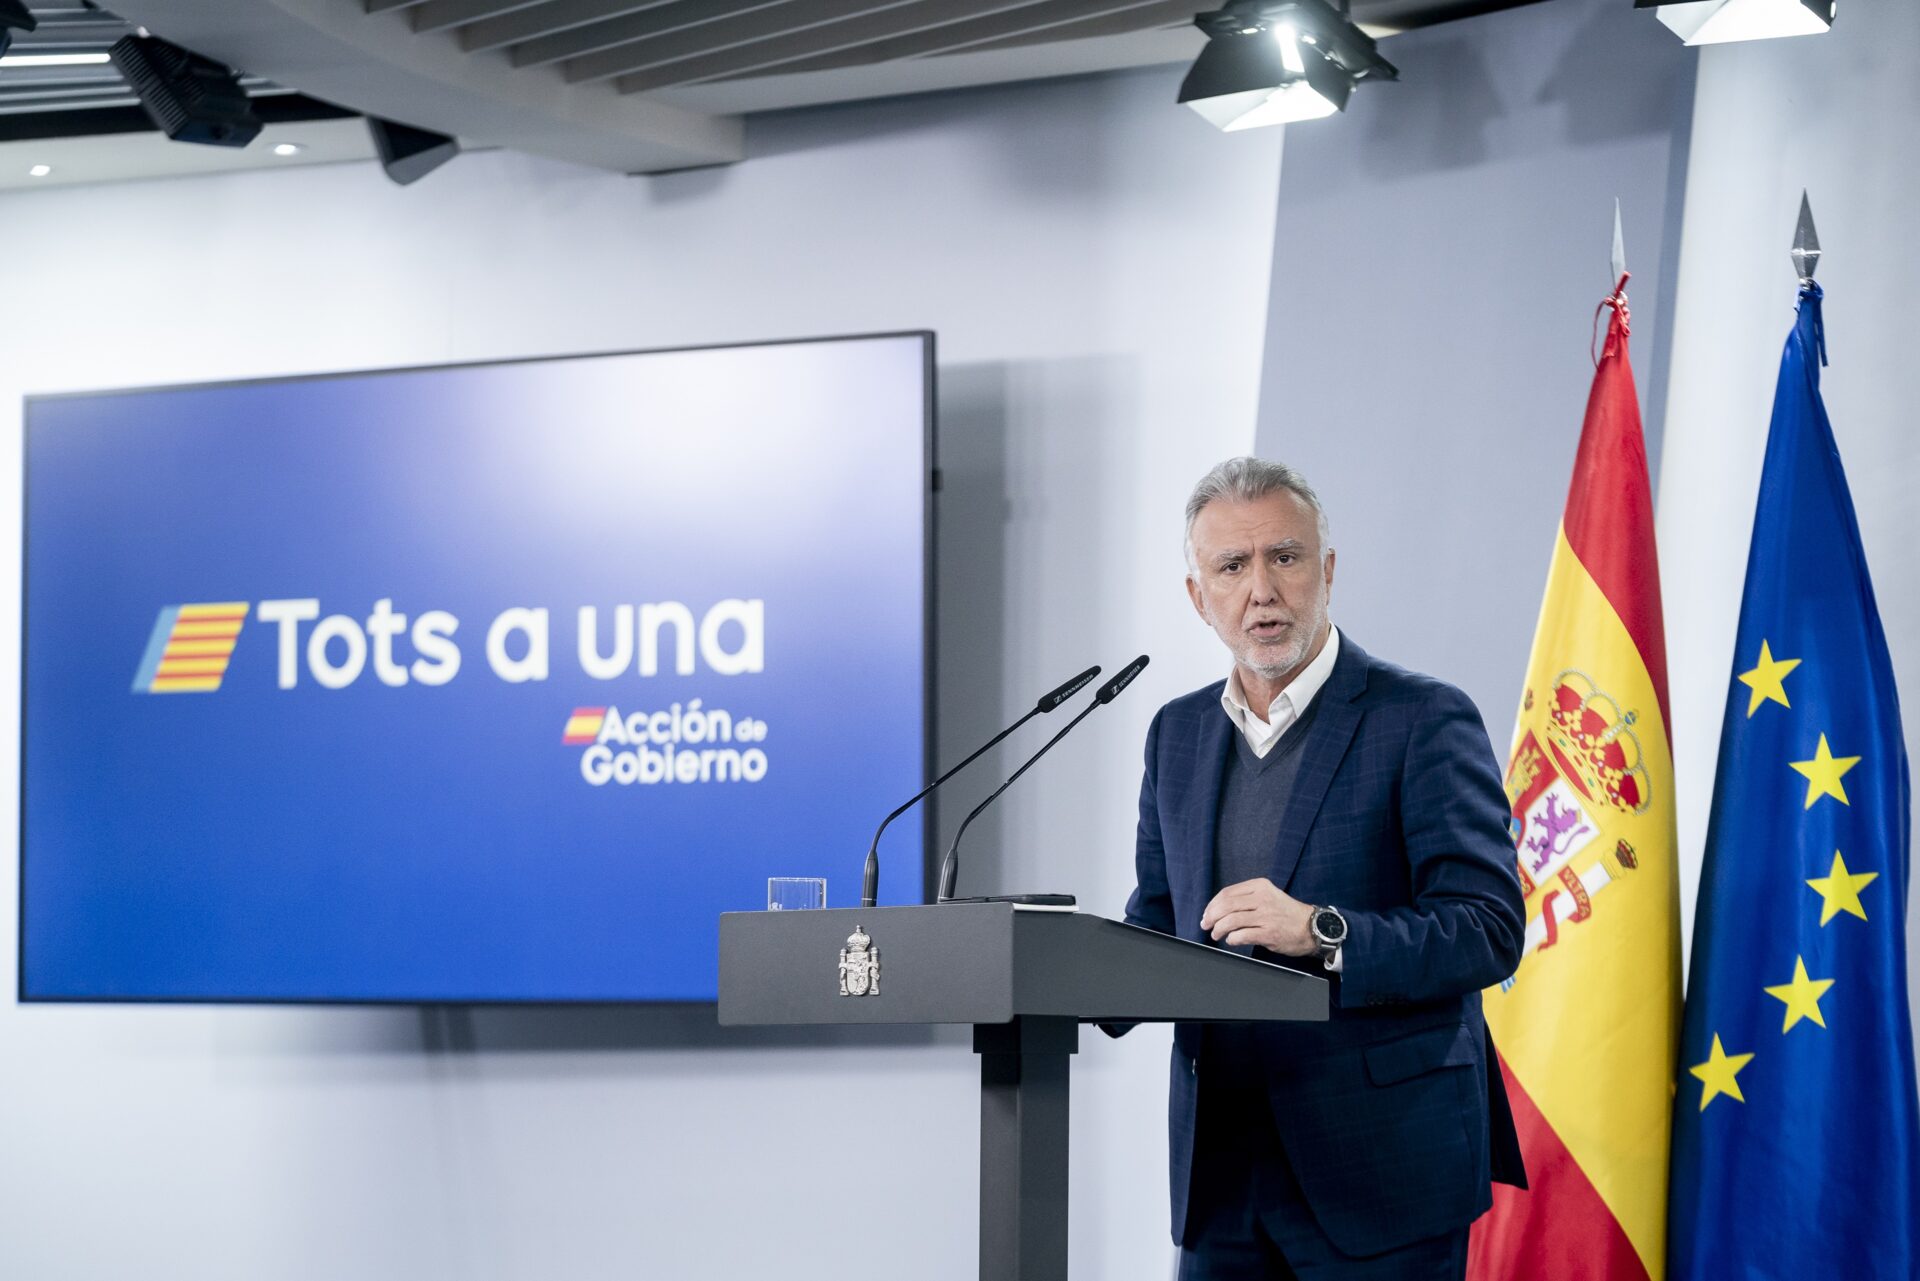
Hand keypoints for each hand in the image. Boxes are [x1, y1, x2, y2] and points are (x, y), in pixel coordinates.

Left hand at [1201, 878, 1315, 955]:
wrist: (1312, 927)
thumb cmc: (1287, 913)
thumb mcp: (1268, 896)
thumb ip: (1246, 898)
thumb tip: (1218, 909)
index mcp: (1260, 886)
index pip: (1227, 893)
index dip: (1212, 905)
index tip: (1207, 913)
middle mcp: (1262, 899)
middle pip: (1226, 906)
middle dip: (1211, 917)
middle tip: (1206, 925)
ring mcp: (1266, 916)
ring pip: (1231, 921)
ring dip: (1219, 929)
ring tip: (1216, 934)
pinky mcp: (1269, 933)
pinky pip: (1242, 935)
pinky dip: (1232, 939)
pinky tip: (1231, 940)